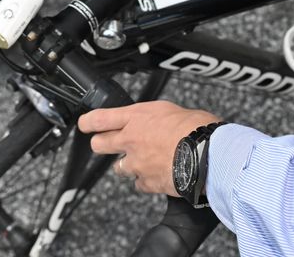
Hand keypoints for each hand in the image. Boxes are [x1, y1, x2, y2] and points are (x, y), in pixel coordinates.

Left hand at [78, 101, 219, 194]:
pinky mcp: (147, 182)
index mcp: (138, 117)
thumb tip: (157, 122)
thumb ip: (156, 117)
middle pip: (99, 144)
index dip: (88, 122)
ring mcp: (137, 163)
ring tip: (144, 161)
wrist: (208, 155)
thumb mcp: (173, 110)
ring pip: (119, 168)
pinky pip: (139, 184)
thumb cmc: (197, 129)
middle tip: (107, 143)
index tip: (85, 124)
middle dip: (101, 143)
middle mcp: (132, 140)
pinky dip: (146, 181)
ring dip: (128, 165)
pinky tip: (158, 175)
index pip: (100, 118)